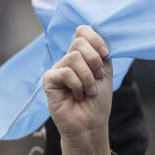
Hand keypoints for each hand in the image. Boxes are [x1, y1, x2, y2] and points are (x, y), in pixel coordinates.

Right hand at [43, 26, 112, 145]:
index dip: (95, 39)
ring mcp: (58, 69)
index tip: (106, 53)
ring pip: (74, 57)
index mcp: (83, 55)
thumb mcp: (105, 72)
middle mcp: (69, 59)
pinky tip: (77, 95)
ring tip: (89, 91)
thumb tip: (96, 37)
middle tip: (98, 77)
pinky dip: (77, 84)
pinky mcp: (49, 80)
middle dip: (94, 60)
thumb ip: (101, 53)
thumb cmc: (98, 100)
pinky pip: (65, 72)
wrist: (90, 123)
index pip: (83, 31)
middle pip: (79, 42)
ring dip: (87, 77)